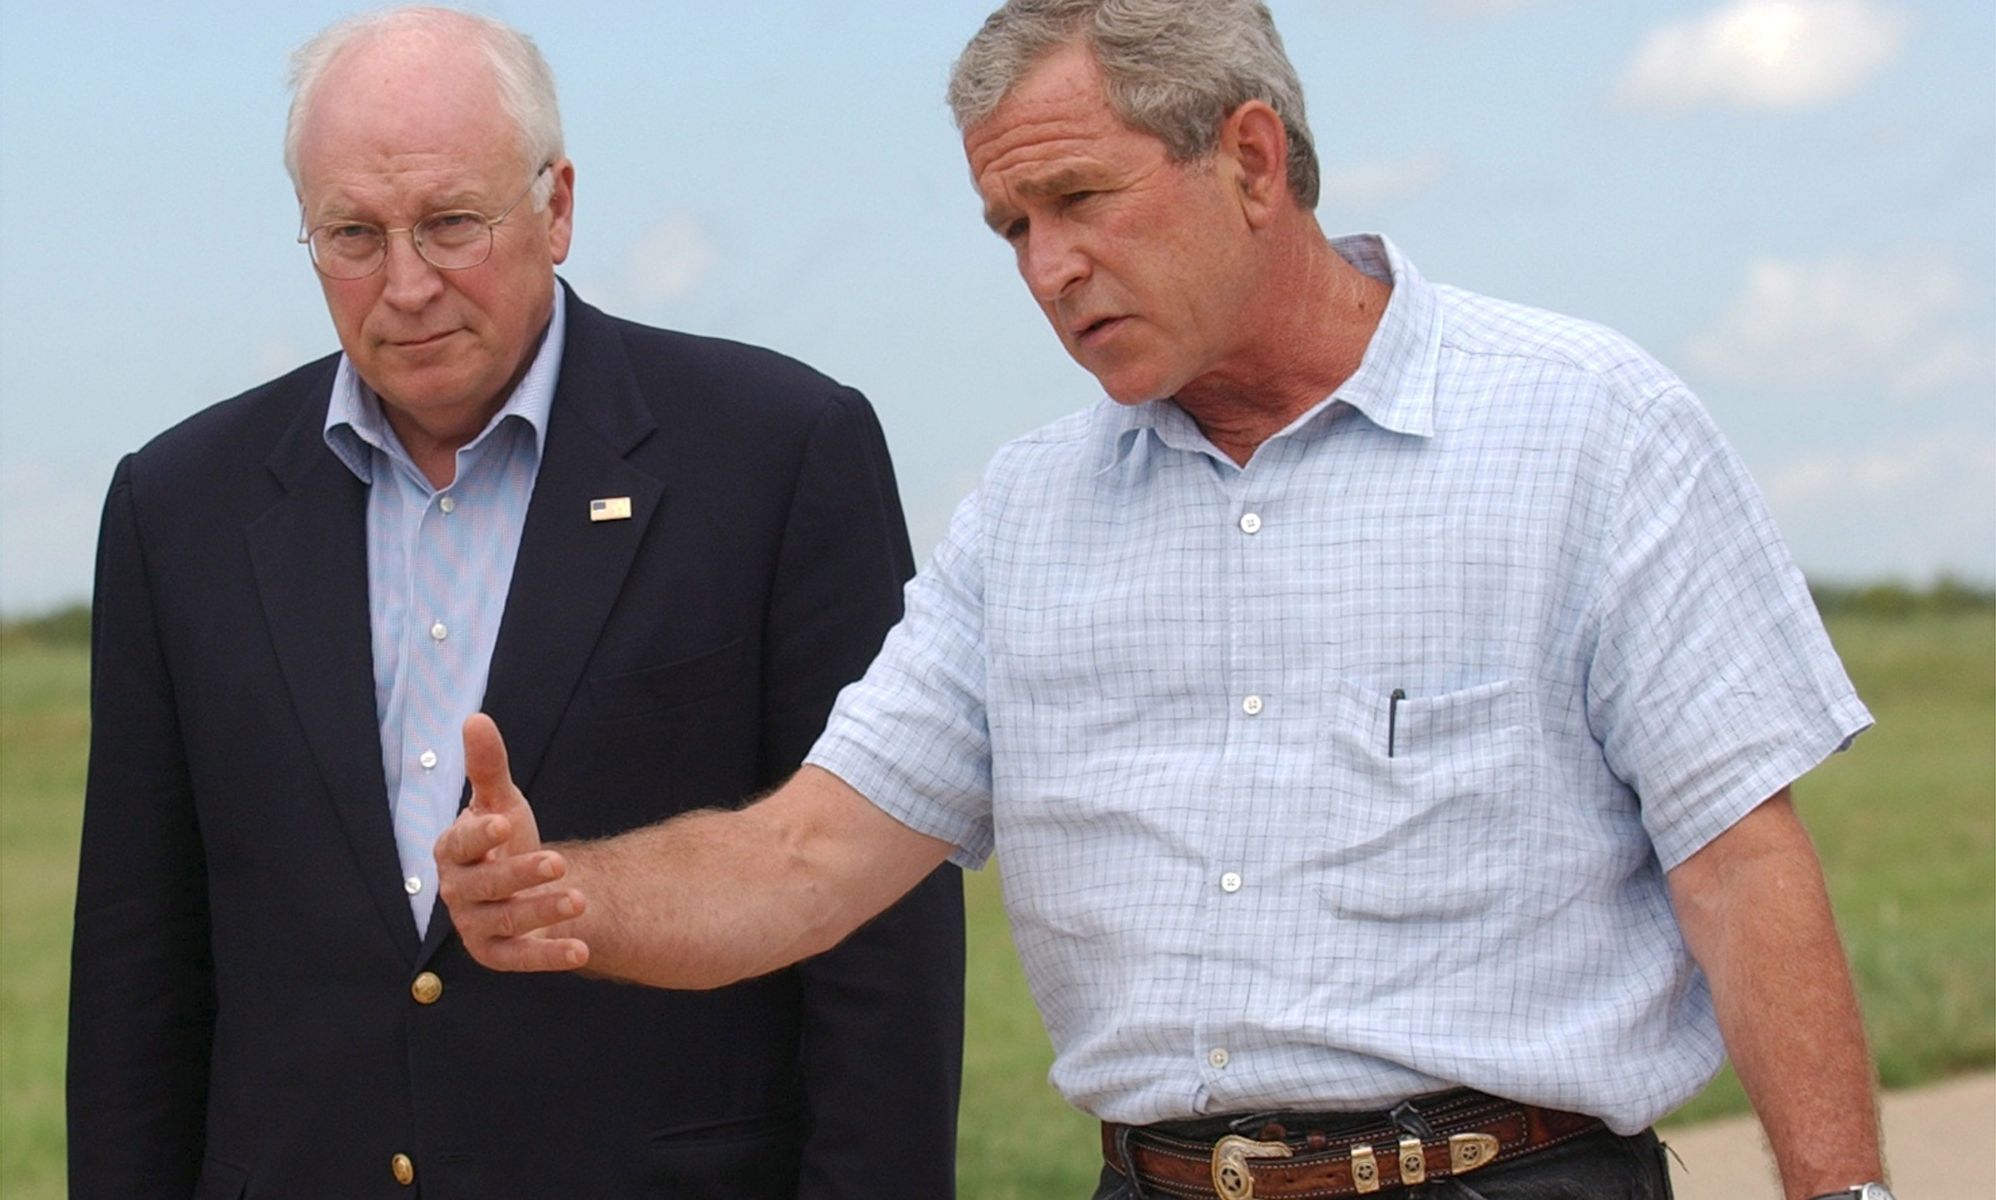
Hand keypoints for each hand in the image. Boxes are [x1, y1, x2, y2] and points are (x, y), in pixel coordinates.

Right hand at [433, 713, 589, 970]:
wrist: (524, 887)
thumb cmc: (506, 839)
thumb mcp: (502, 802)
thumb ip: (488, 767)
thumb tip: (476, 718)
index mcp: (453, 851)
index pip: (460, 844)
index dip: (480, 834)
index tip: (505, 823)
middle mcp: (457, 891)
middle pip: (486, 885)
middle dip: (521, 874)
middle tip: (559, 861)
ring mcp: (474, 925)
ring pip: (507, 921)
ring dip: (543, 911)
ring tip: (580, 900)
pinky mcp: (496, 954)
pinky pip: (521, 959)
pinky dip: (550, 957)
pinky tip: (581, 950)